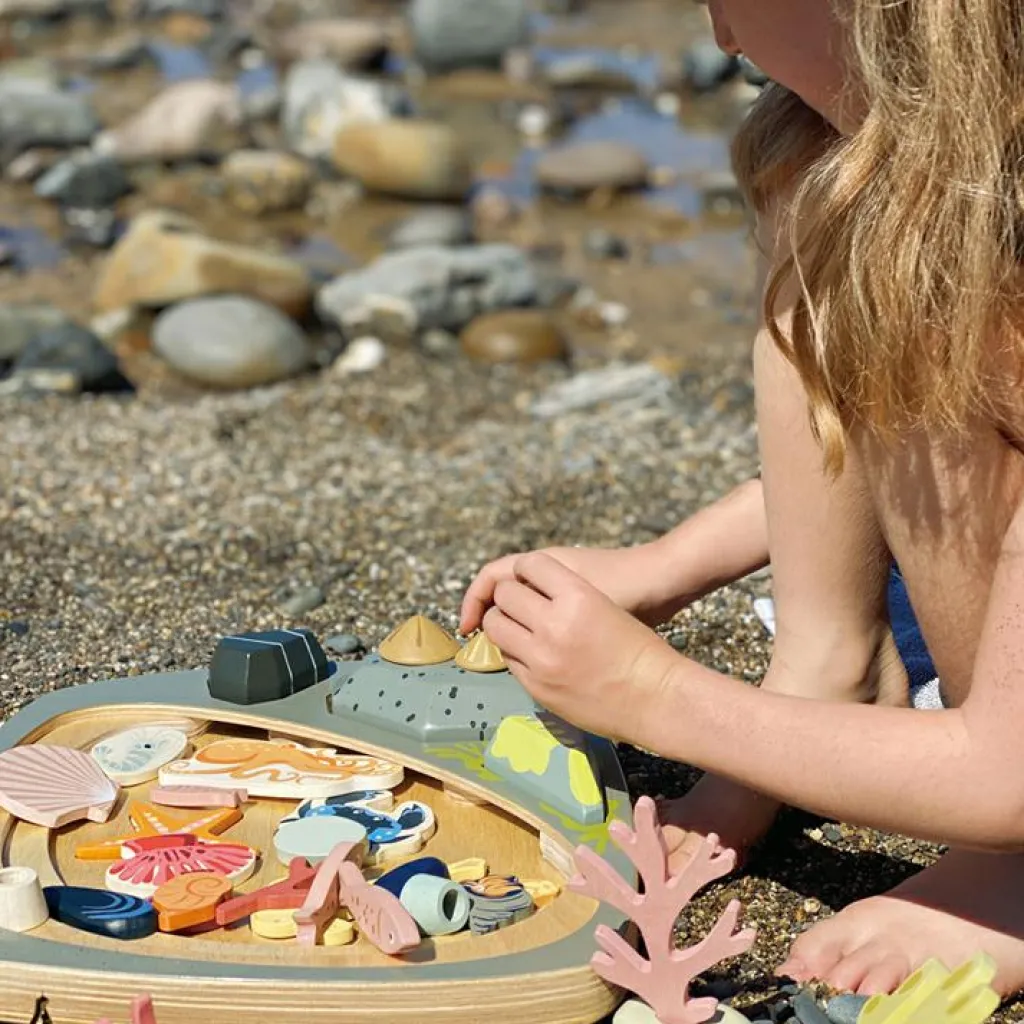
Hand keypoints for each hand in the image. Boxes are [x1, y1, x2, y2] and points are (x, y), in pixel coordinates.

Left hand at [481, 552, 678, 742]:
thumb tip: (534, 593)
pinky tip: (529, 653)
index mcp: (577, 595)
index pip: (530, 565)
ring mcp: (541, 657)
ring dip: (503, 623)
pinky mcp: (536, 685)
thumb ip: (567, 596)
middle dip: (509, 597)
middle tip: (515, 603)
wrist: (656, 697)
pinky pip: (508, 659)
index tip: (527, 576)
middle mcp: (554, 623)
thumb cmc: (640, 650)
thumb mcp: (605, 606)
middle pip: (505, 595)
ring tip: (516, 626)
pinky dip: (514, 652)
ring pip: (497, 627)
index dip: (526, 570)